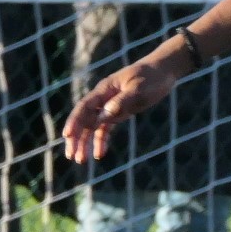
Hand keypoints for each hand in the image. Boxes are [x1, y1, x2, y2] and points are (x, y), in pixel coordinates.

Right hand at [63, 40, 188, 162]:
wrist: (163, 71)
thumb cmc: (151, 78)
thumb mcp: (139, 89)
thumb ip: (121, 102)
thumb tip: (103, 117)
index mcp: (104, 90)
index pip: (85, 107)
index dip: (75, 122)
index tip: (67, 136)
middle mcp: (103, 99)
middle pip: (84, 119)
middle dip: (76, 138)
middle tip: (72, 156)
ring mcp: (109, 106)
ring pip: (92, 126)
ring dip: (85, 143)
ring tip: (80, 160)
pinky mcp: (118, 112)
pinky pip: (105, 129)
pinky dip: (101, 141)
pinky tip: (98, 155)